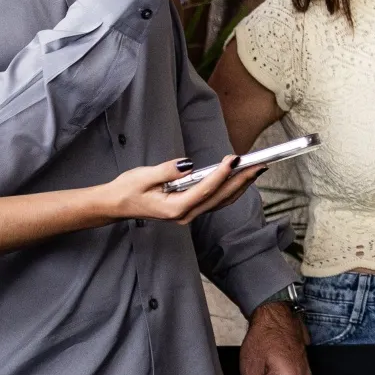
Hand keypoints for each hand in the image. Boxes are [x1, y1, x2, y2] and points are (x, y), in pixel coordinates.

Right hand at [100, 155, 265, 223]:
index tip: (234, 159)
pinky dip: (230, 189)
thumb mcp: (143, 176)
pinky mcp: (189, 209)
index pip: (205, 190)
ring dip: (239, 185)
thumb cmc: (127, 190)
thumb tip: (188, 164)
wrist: (115, 205)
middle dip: (241, 180)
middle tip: (258, 164)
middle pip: (219, 197)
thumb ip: (166, 170)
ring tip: (255, 169)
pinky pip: (215, 201)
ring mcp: (188, 214)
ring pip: (220, 201)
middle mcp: (185, 215)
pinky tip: (239, 179)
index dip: (222, 174)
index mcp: (174, 208)